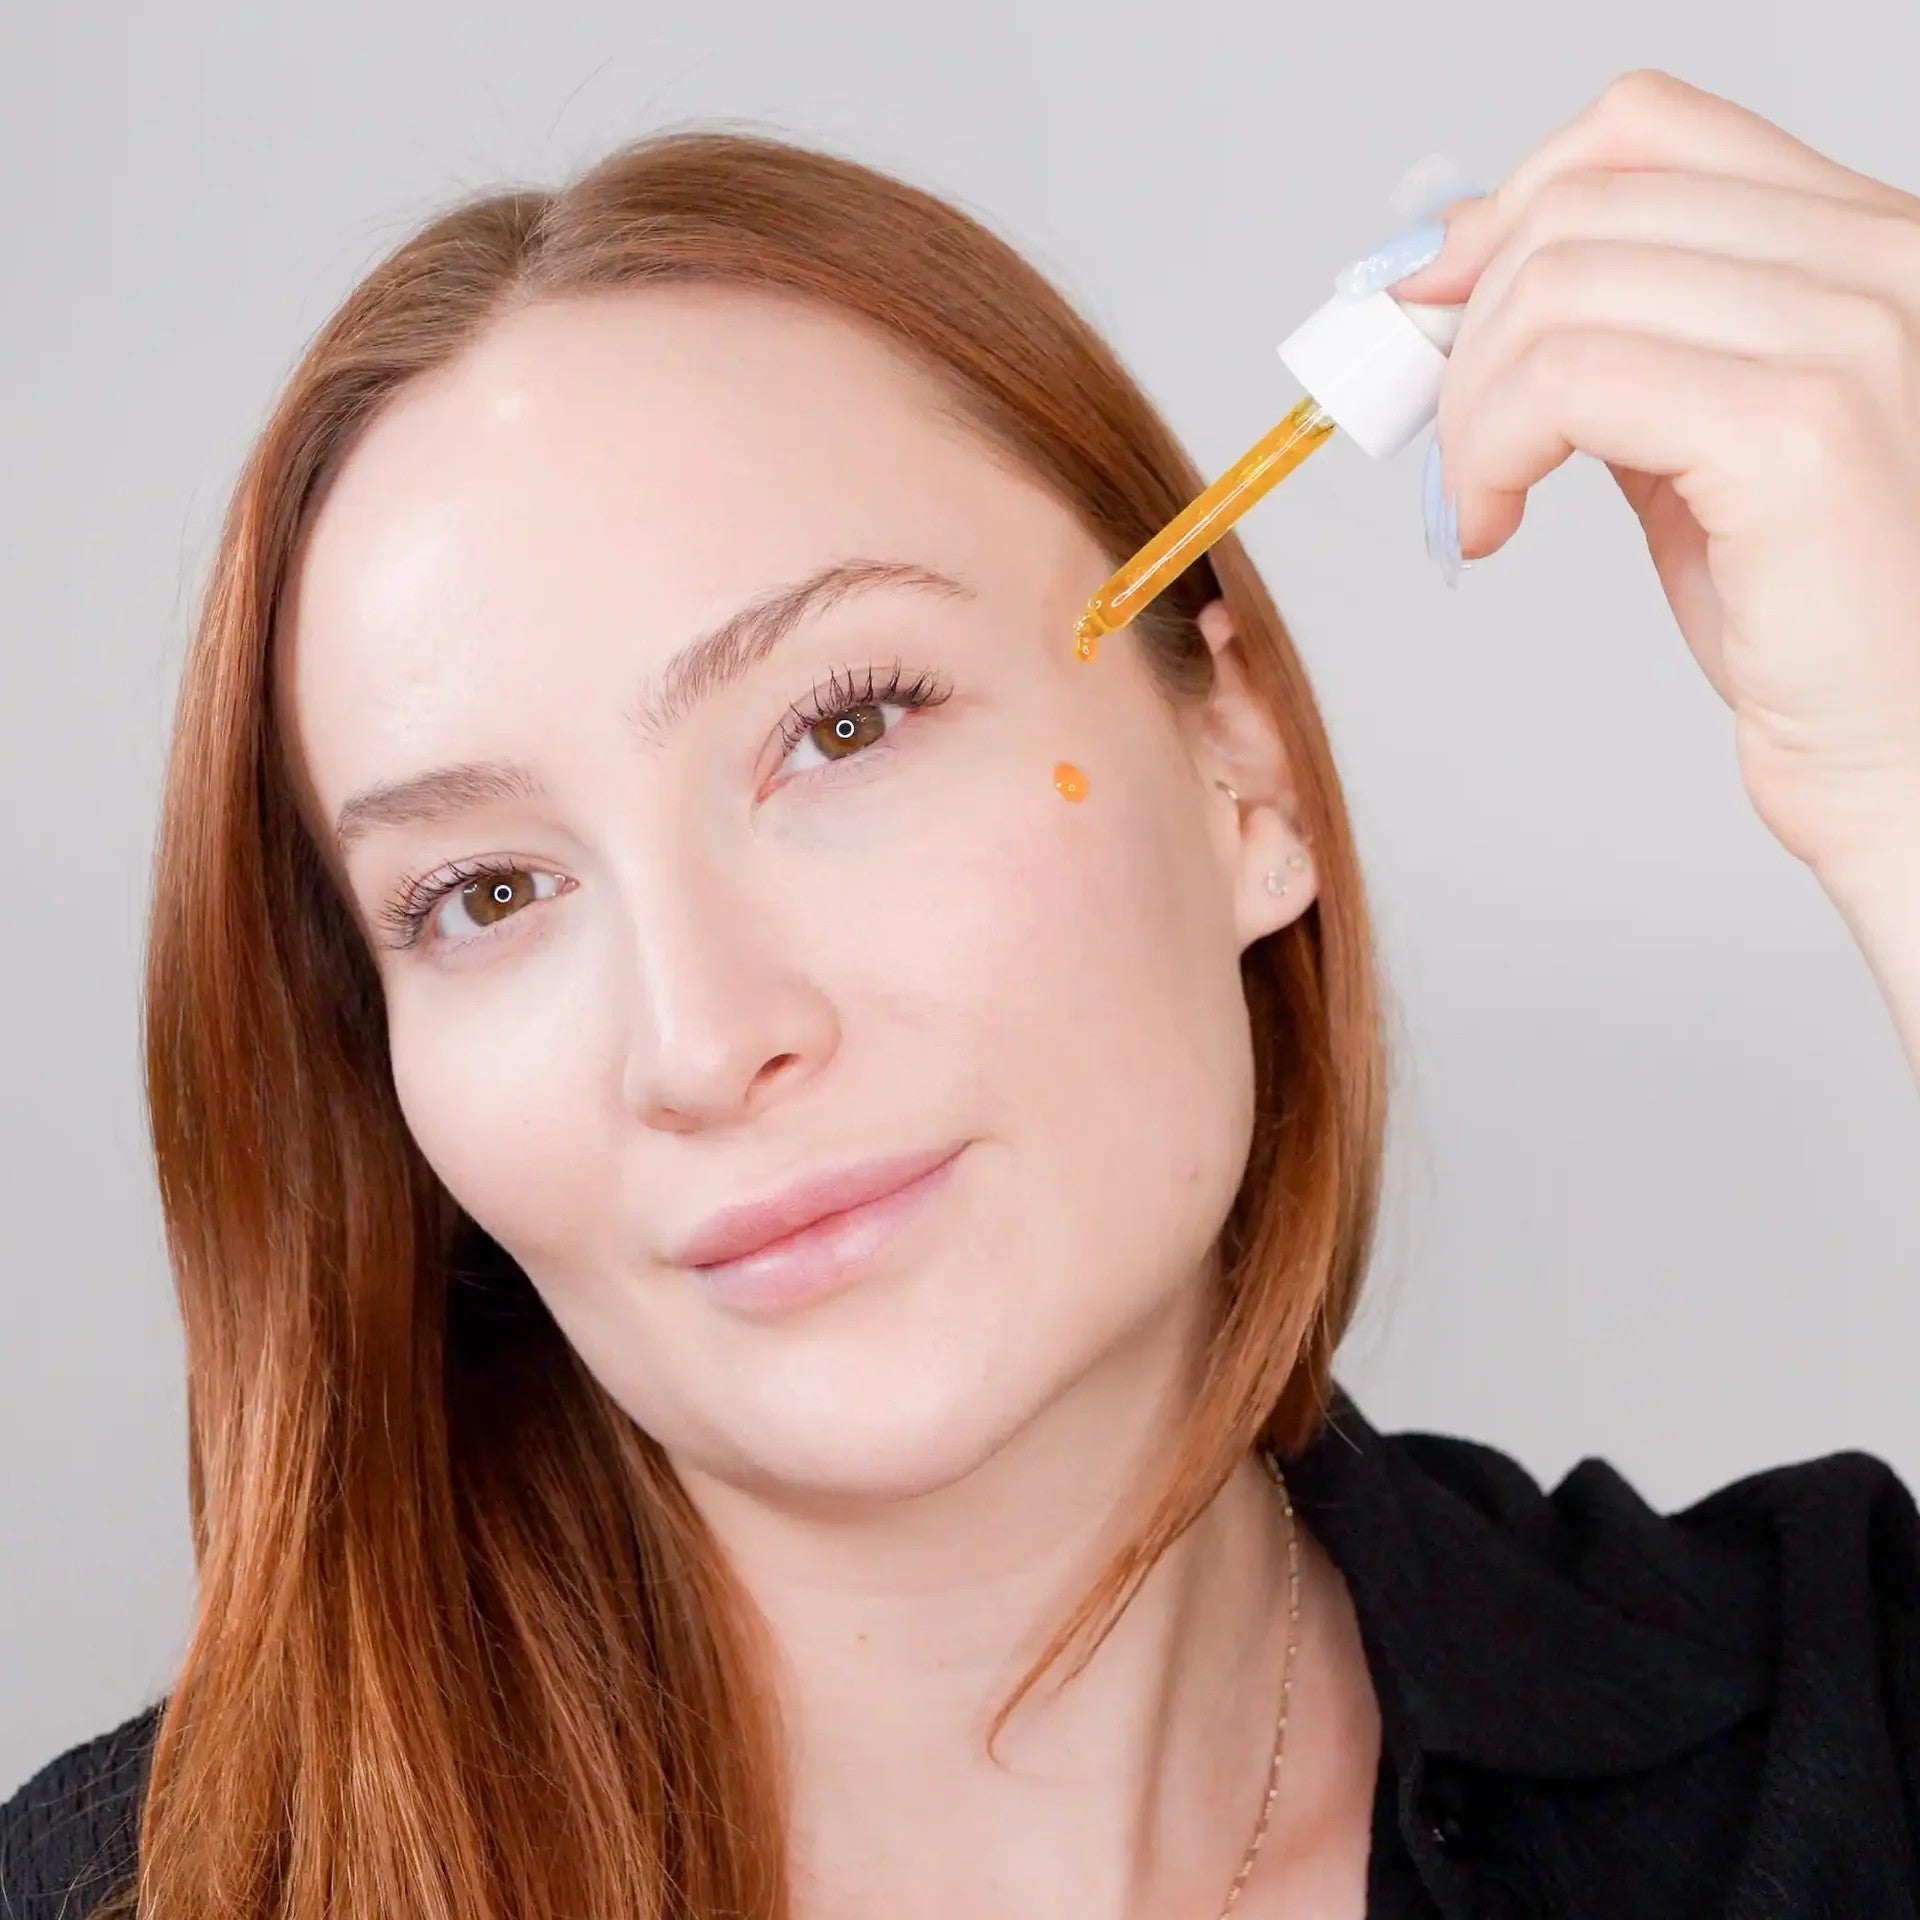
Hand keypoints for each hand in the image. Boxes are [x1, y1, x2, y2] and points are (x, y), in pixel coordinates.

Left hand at [1365, 69, 1919, 894]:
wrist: (1907, 757)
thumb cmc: (1823, 629)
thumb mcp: (1713, 452)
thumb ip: (1635, 355)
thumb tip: (1484, 297)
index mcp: (1864, 245)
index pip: (1644, 131)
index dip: (1503, 209)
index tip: (1428, 303)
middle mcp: (1882, 258)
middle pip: (1583, 202)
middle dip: (1467, 324)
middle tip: (1444, 439)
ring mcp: (1852, 333)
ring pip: (1559, 286)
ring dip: (1470, 404)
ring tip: (1473, 501)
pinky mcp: (1801, 431)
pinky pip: (1568, 383)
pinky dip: (1488, 449)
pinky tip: (1489, 524)